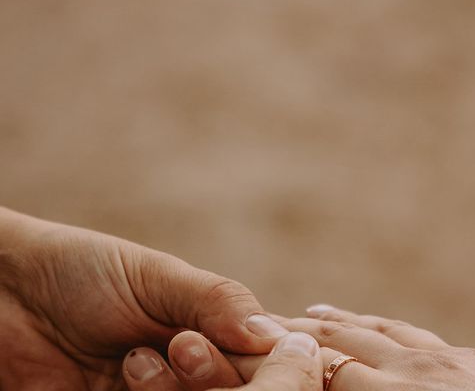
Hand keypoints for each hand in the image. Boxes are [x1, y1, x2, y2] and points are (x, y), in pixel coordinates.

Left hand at [0, 207, 287, 389]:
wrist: (3, 291)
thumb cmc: (82, 270)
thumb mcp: (155, 275)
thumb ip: (217, 300)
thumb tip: (274, 335)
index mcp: (211, 325)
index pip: (265, 351)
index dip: (272, 358)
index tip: (256, 353)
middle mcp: (193, 367)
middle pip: (241, 390)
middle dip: (217, 376)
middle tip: (181, 345)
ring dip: (179, 390)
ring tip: (135, 359)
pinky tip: (123, 374)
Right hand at [228, 305, 474, 390]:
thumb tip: (333, 383)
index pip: (320, 371)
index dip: (277, 361)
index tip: (243, 353)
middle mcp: (417, 369)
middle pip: (339, 341)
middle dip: (292, 332)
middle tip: (254, 327)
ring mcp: (446, 358)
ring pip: (373, 330)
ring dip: (331, 322)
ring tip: (299, 314)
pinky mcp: (471, 358)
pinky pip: (410, 332)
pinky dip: (375, 323)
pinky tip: (362, 319)